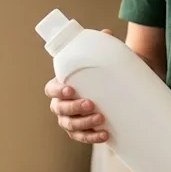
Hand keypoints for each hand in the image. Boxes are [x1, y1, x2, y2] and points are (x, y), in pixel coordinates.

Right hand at [43, 29, 114, 143]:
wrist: (120, 88)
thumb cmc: (105, 73)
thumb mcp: (105, 59)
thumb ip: (104, 47)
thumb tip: (106, 33)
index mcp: (61, 86)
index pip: (50, 89)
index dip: (58, 91)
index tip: (71, 89)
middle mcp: (62, 104)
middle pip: (60, 109)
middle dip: (73, 108)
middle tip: (91, 103)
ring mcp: (71, 120)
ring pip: (70, 125)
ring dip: (84, 124)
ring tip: (101, 119)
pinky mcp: (83, 131)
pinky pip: (82, 137)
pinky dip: (92, 138)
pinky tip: (105, 135)